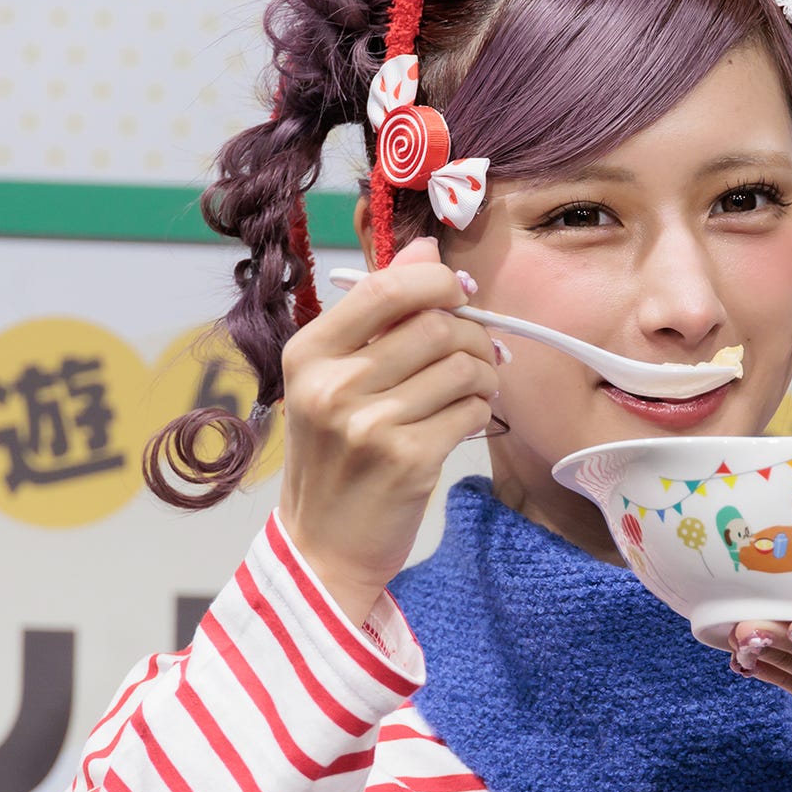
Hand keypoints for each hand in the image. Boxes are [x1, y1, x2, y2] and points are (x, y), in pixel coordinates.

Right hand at [277, 237, 497, 623]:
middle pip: (437, 326)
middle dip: (472, 335)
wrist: (322, 545)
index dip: (438, 281)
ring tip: (470, 388)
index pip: (388, 288)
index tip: (456, 295)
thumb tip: (425, 247)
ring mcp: (369, 425)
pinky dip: (478, 411)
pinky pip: (471, 410)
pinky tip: (459, 423)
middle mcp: (333, 385)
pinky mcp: (408, 461)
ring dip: (482, 374)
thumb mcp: (337, 377)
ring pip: (463, 366)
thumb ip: (379, 310)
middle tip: (475, 354)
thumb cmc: (337, 453)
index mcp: (309, 352)